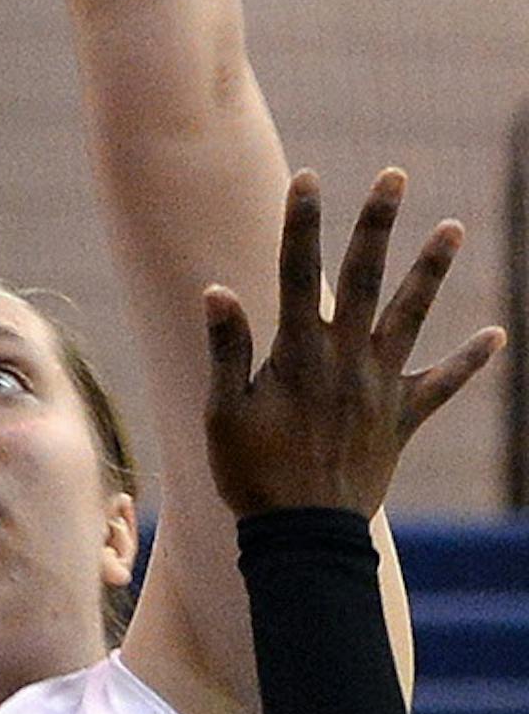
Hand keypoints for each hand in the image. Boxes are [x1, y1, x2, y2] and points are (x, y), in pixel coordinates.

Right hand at [203, 170, 503, 520]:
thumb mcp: (223, 413)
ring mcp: (378, 387)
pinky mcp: (401, 419)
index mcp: (297, 352)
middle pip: (365, 277)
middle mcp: (345, 359)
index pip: (297, 273)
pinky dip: (469, 363)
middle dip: (377, 223)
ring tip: (454, 227)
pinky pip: (441, 386)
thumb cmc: (252, 476)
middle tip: (395, 176)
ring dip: (432, 270)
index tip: (310, 178)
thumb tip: (217, 289)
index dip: (302, 223)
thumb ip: (227, 349)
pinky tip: (496, 337)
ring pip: (411, 316)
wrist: (303, 537)